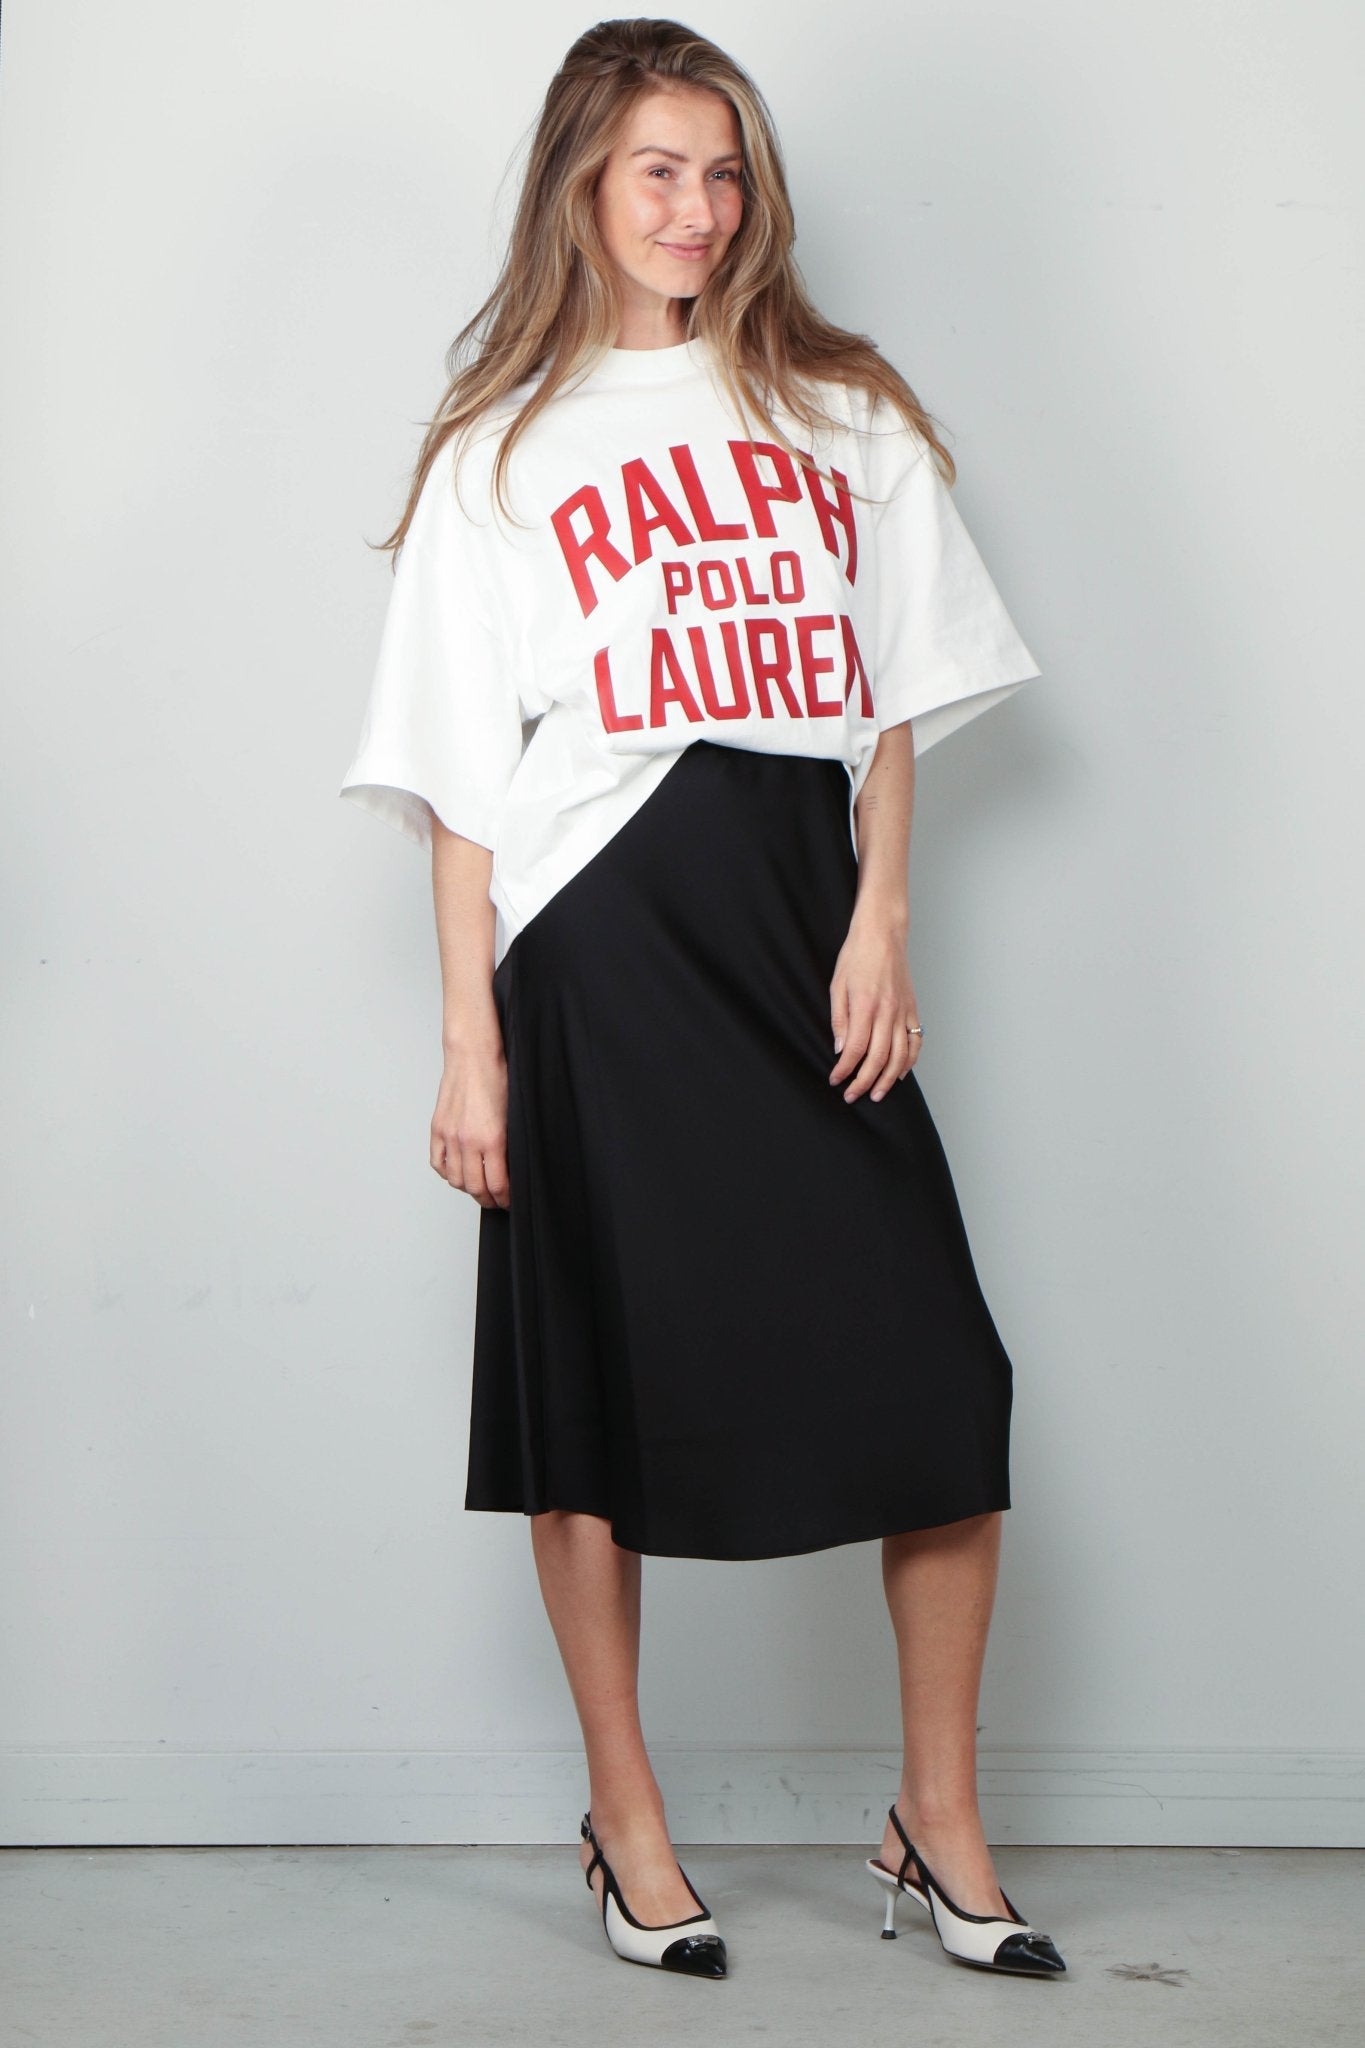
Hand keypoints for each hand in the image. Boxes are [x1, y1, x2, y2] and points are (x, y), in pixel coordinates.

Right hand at [430, 1034, 510, 1206]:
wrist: (473, 1055)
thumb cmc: (498, 1077)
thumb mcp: (513, 1115)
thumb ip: (509, 1145)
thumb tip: (510, 1169)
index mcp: (492, 1139)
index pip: (497, 1185)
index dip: (504, 1200)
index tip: (509, 1202)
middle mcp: (468, 1141)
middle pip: (475, 1188)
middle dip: (488, 1199)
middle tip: (496, 1201)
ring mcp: (449, 1136)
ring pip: (455, 1180)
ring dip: (467, 1188)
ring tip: (478, 1187)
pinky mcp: (437, 1129)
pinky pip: (437, 1163)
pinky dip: (447, 1173)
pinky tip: (457, 1172)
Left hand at [828, 913, 921, 1104]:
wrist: (883, 933)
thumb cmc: (857, 955)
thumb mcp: (837, 985)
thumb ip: (839, 1019)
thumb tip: (840, 1048)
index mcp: (866, 1005)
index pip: (855, 1049)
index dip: (845, 1070)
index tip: (835, 1080)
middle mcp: (887, 1012)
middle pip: (878, 1058)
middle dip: (864, 1082)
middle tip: (852, 1095)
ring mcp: (903, 1011)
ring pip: (900, 1055)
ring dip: (887, 1079)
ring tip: (877, 1094)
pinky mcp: (912, 1009)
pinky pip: (915, 1041)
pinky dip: (909, 1061)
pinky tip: (899, 1073)